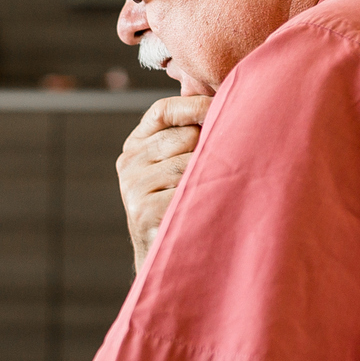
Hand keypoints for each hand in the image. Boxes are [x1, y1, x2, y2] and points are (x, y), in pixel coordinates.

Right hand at [117, 95, 211, 267]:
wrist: (168, 260)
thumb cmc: (184, 206)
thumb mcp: (178, 166)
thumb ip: (189, 136)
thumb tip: (230, 100)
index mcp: (135, 146)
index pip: (163, 110)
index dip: (196, 106)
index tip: (226, 106)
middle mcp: (128, 163)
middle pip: (183, 135)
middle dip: (208, 147)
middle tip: (222, 168)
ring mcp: (133, 187)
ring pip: (190, 162)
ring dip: (210, 176)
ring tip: (214, 192)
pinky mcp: (145, 211)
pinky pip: (190, 189)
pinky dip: (205, 197)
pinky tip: (206, 207)